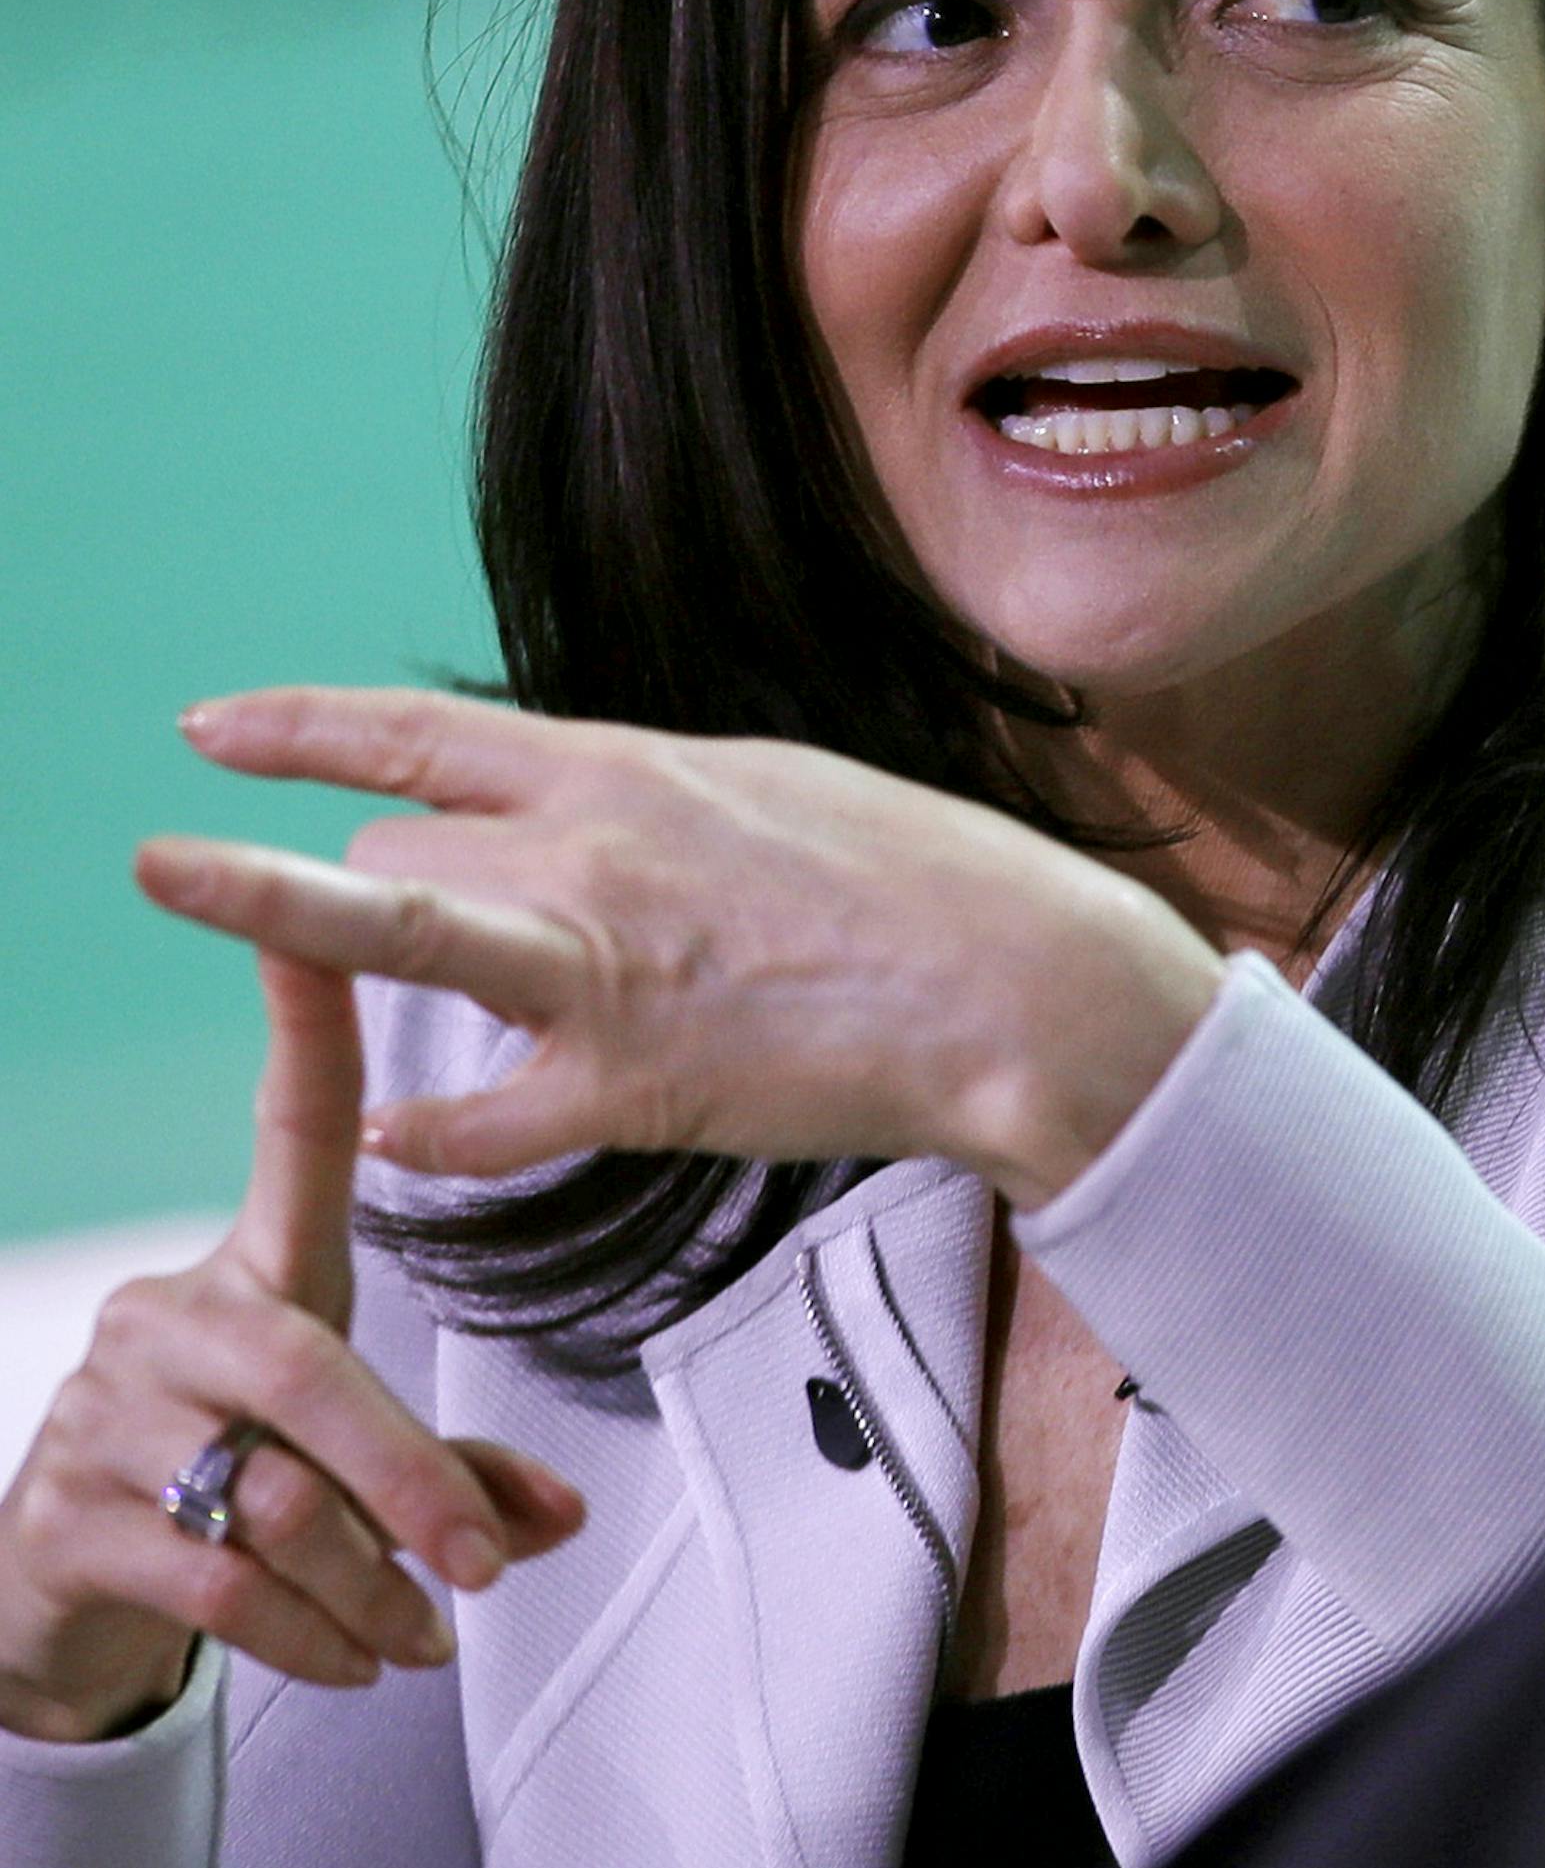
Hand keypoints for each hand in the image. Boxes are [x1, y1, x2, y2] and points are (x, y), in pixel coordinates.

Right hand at [0, 955, 583, 1746]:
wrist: (64, 1593)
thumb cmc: (232, 1475)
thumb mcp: (346, 1452)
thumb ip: (453, 1475)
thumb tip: (558, 1516)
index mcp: (256, 1268)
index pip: (291, 1125)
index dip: (306, 1025)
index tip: (312, 918)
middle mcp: (173, 1316)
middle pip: (309, 1373)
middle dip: (413, 1480)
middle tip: (483, 1563)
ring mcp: (107, 1411)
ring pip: (274, 1498)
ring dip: (370, 1586)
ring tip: (420, 1632)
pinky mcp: (66, 1514)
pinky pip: (216, 1580)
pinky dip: (310, 1635)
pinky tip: (355, 1657)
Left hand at [135, 687, 1226, 1207]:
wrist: (1014, 984)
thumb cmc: (916, 878)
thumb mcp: (767, 787)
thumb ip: (650, 797)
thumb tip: (571, 806)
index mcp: (628, 769)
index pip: (418, 732)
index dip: (296, 729)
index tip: (206, 732)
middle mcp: (588, 852)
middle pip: (392, 857)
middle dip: (394, 892)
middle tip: (450, 937)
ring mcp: (595, 971)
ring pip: (385, 936)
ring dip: (321, 943)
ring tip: (220, 910)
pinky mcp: (624, 1090)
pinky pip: (467, 1120)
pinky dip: (430, 1133)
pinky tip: (409, 1138)